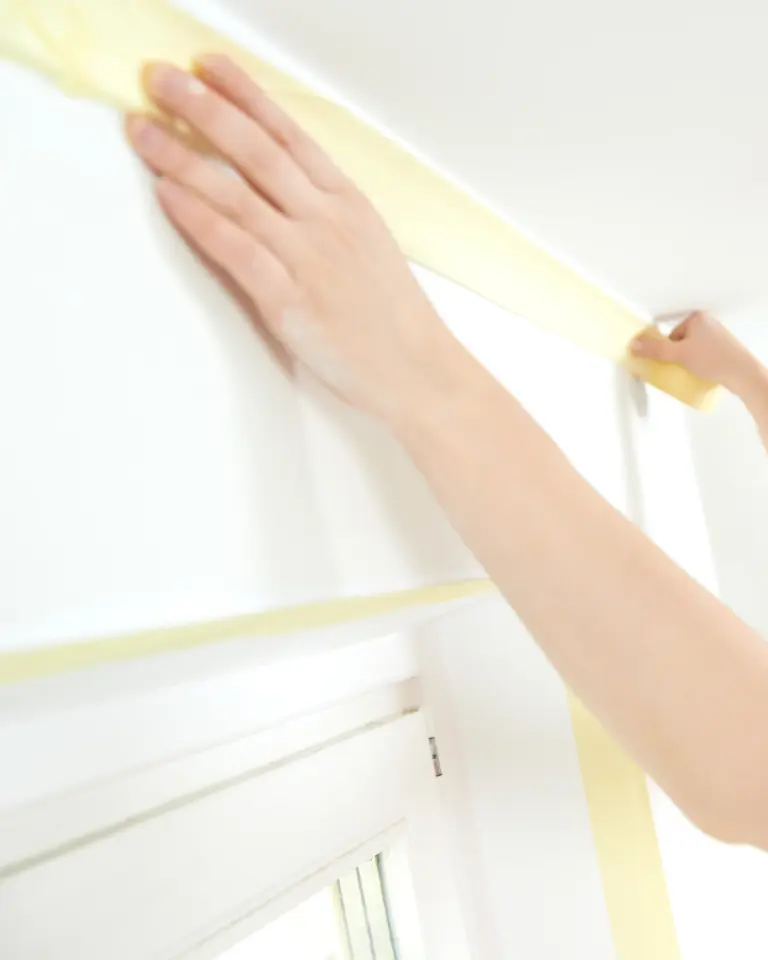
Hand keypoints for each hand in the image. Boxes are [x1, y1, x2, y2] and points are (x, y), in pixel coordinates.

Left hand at [126, 56, 462, 425]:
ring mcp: (308, 258)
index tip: (208, 67)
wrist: (416, 369)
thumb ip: (325, 214)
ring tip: (144, 132)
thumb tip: (279, 192)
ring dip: (182, 158)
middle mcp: (327, 220)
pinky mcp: (289, 300)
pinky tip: (169, 194)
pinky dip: (199, 219)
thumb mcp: (368, 245)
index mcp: (348, 202)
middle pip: (256, 151)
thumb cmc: (392, 315)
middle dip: (203, 109)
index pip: (289, 134)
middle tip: (159, 81)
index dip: (245, 95)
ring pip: (236, 195)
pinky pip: (236, 249)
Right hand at [630, 311, 756, 393]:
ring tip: (696, 370)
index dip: (669, 350)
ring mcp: (718, 335)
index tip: (674, 360)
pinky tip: (704, 371)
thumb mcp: (678, 355)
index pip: (671, 335)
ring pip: (693, 349)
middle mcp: (708, 323)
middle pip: (681, 342)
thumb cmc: (714, 360)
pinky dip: (701, 363)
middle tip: (684, 366)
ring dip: (689, 360)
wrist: (742, 373)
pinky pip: (704, 354)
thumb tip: (634, 345)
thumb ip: (655, 350)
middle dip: (679, 355)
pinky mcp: (724, 348)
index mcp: (697, 318)